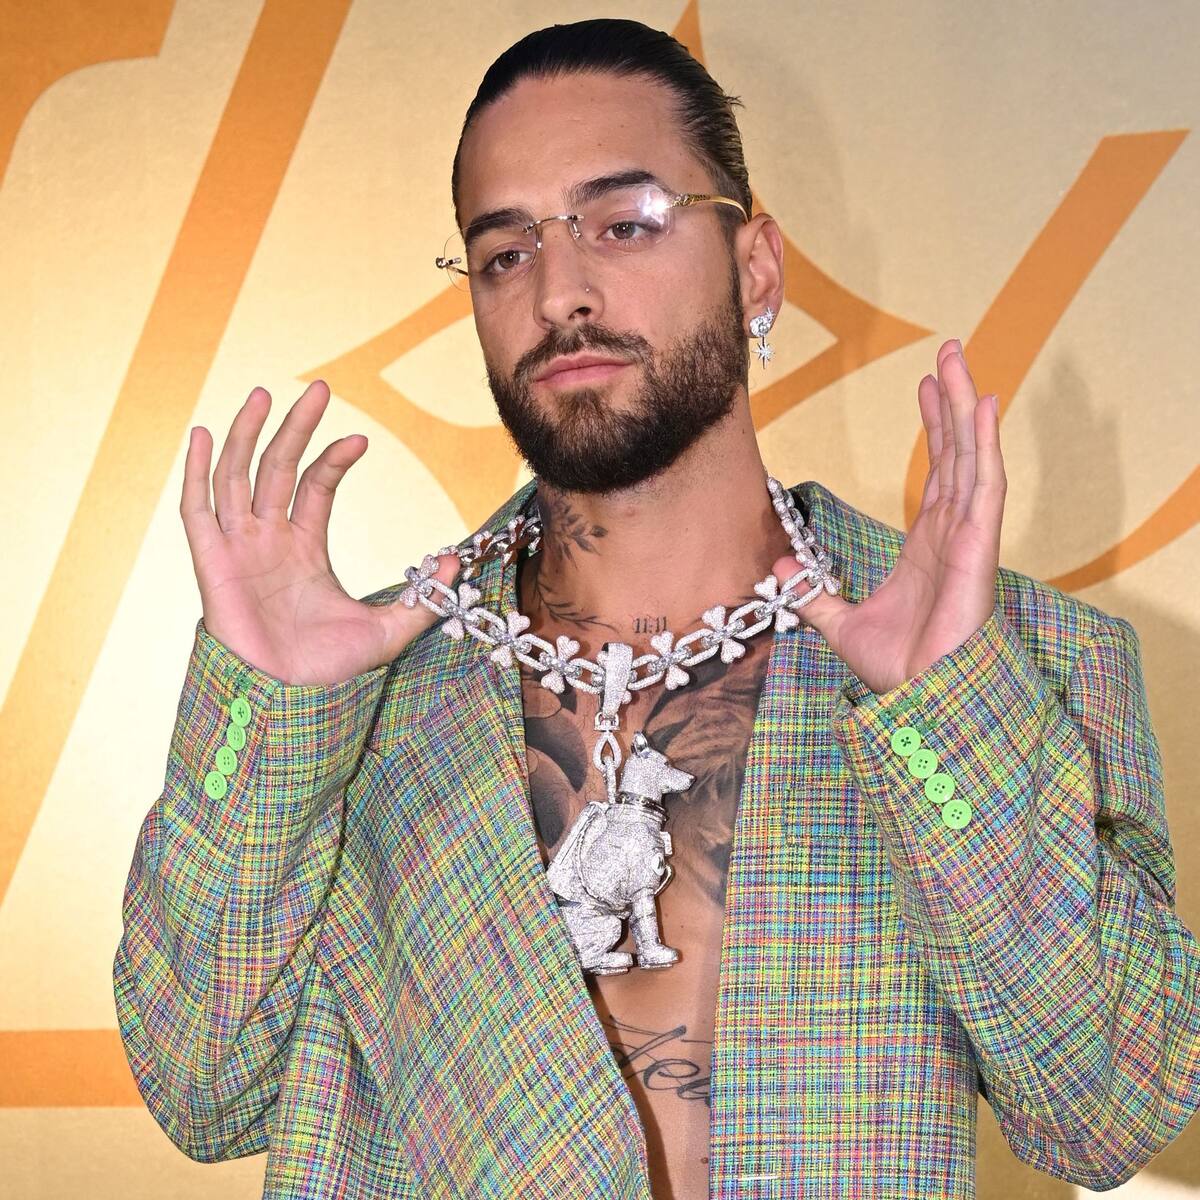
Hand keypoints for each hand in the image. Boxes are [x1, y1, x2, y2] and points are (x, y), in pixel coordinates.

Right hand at [181, 380, 460, 685]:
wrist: (290, 702)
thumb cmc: (330, 671)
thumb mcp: (390, 630)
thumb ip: (423, 597)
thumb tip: (456, 563)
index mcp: (304, 548)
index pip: (314, 486)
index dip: (334, 458)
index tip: (361, 440)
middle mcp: (268, 540)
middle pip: (276, 468)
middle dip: (294, 427)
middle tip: (320, 389)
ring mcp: (238, 548)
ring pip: (237, 477)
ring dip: (247, 435)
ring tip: (263, 393)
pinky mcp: (211, 563)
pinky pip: (197, 510)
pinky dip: (197, 472)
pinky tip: (202, 435)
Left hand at [772, 339, 1005, 693]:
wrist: (921, 701)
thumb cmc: (897, 668)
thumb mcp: (839, 622)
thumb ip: (812, 592)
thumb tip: (778, 567)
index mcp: (927, 544)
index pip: (936, 471)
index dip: (934, 428)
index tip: (925, 387)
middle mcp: (952, 532)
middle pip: (956, 452)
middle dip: (952, 401)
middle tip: (948, 352)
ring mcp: (968, 538)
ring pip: (972, 458)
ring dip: (966, 407)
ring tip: (959, 360)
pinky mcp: (977, 549)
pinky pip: (985, 488)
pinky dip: (986, 446)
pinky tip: (985, 407)